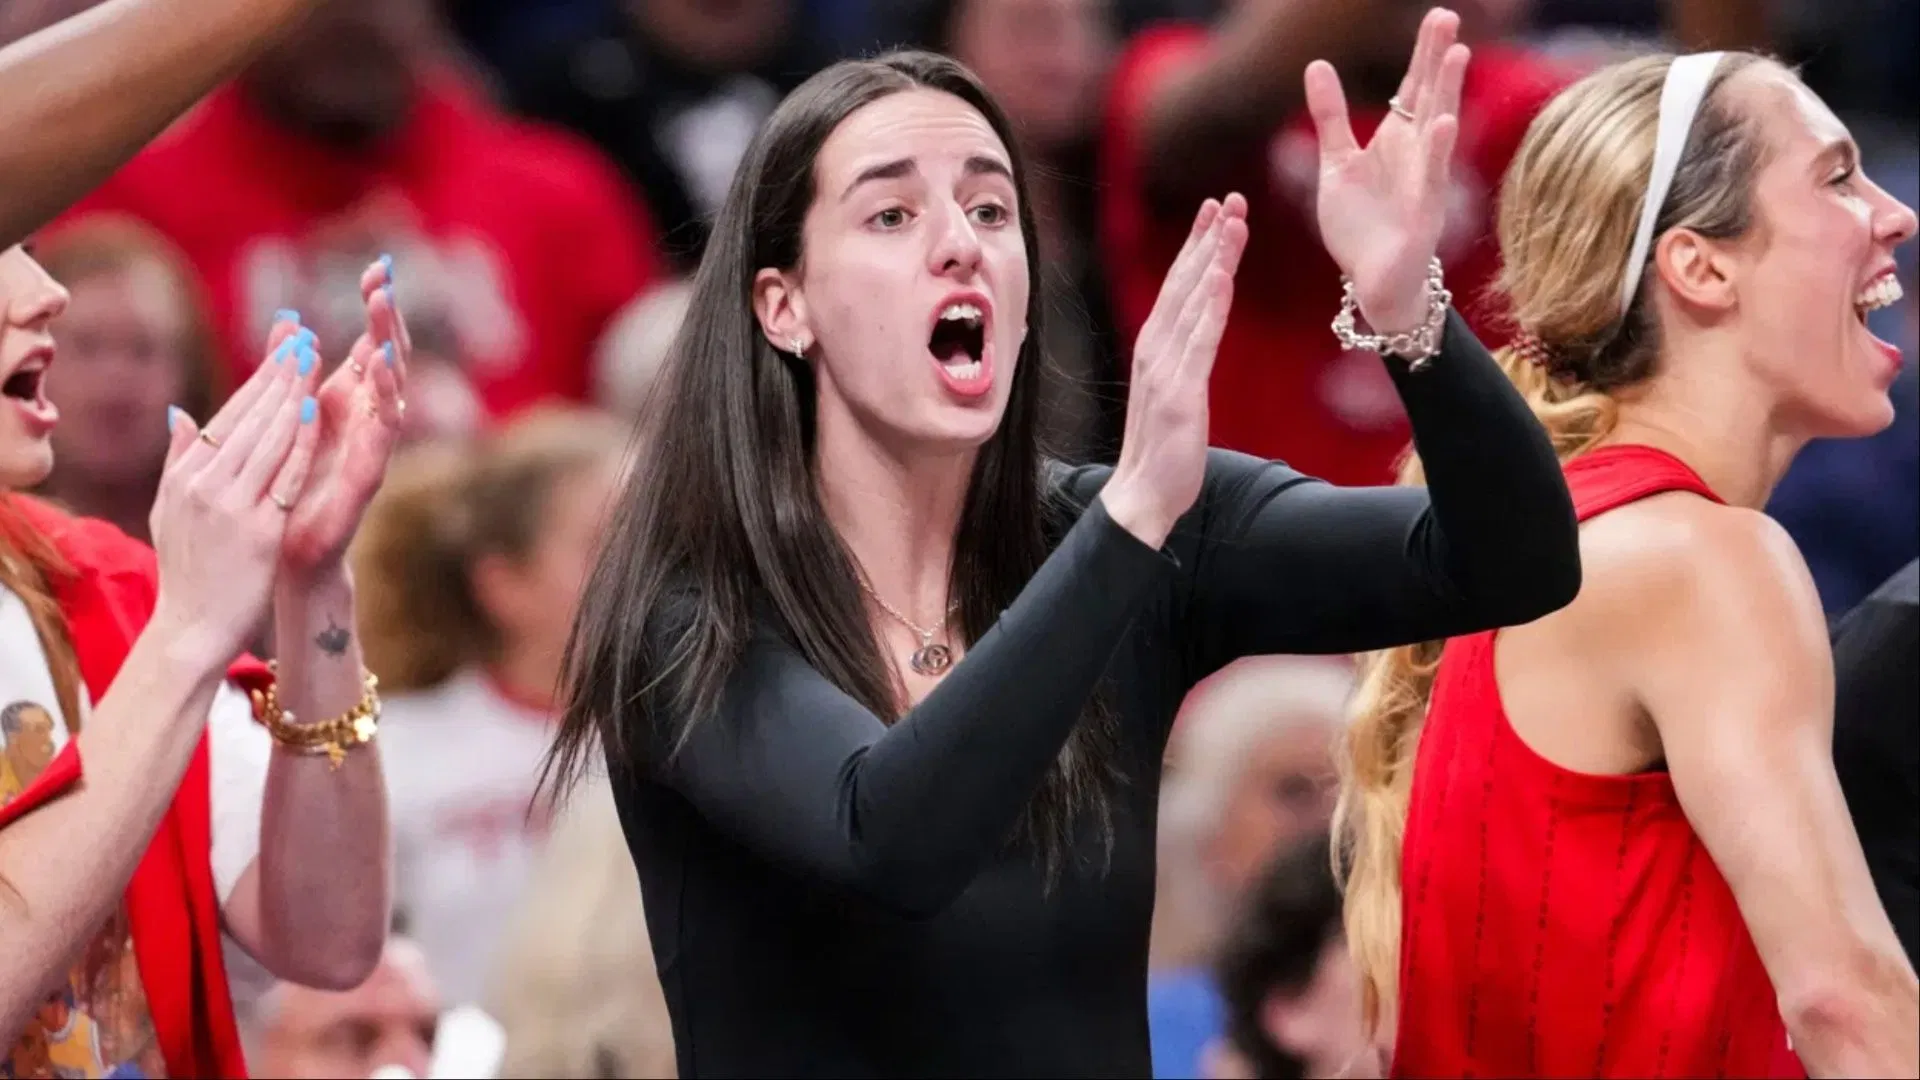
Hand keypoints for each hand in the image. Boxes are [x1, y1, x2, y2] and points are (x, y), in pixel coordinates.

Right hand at [149, 330, 321, 667]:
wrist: (191, 629)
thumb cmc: (187, 570)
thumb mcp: (169, 510)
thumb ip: (178, 460)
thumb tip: (180, 414)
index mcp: (184, 477)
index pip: (227, 416)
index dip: (258, 379)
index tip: (283, 348)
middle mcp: (203, 485)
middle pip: (248, 418)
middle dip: (279, 374)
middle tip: (305, 338)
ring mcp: (230, 506)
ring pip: (266, 437)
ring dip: (291, 393)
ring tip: (314, 359)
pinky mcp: (258, 529)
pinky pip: (283, 475)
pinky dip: (299, 439)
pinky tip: (315, 409)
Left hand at [279, 257, 411, 578]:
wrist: (284, 560)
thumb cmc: (285, 494)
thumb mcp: (281, 420)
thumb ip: (287, 374)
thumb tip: (284, 321)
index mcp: (347, 405)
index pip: (370, 344)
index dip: (378, 308)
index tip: (378, 265)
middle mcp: (367, 422)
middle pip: (389, 359)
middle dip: (389, 320)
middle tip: (384, 280)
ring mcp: (371, 449)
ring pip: (393, 392)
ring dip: (389, 354)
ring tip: (382, 316)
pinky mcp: (367, 479)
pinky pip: (381, 437)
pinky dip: (383, 403)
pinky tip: (377, 372)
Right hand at [1102, 194, 1248, 548]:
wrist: (1142, 495)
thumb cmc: (1163, 450)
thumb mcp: (1179, 394)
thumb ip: (1188, 361)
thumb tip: (1202, 336)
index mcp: (1157, 347)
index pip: (1180, 286)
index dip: (1197, 246)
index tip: (1215, 211)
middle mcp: (1156, 349)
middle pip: (1185, 283)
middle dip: (1207, 238)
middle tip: (1229, 198)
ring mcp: (1166, 369)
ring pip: (1194, 302)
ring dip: (1214, 259)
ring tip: (1233, 223)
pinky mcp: (1180, 393)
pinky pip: (1200, 341)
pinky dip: (1211, 307)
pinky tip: (1223, 278)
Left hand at [1305, 7, 1468, 332]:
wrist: (1372, 281)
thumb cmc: (1360, 224)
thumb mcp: (1337, 162)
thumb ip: (1331, 115)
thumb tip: (1318, 63)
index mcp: (1396, 139)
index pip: (1413, 87)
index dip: (1423, 53)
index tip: (1437, 15)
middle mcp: (1417, 154)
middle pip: (1429, 97)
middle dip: (1438, 59)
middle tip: (1447, 17)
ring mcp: (1424, 181)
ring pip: (1437, 129)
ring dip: (1448, 93)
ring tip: (1457, 54)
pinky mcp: (1424, 212)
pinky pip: (1432, 177)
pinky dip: (1439, 151)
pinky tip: (1445, 123)